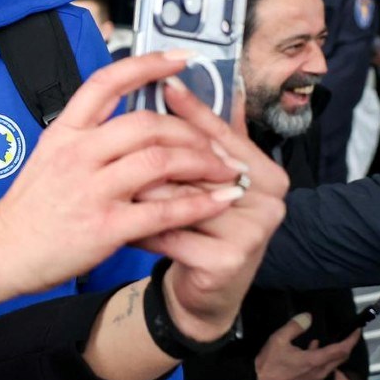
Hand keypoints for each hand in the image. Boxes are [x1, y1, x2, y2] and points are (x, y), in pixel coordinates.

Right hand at [0, 51, 248, 295]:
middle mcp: (77, 155)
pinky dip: (198, 204)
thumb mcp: (48, 155)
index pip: (106, 83)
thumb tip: (125, 114)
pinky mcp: (105, 226)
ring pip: (160, 162)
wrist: (2, 251)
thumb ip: (85, 133)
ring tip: (224, 169)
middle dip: (190, 130)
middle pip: (146, 124)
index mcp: (64, 132)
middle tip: (214, 141)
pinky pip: (163, 210)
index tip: (179, 58)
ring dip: (202, 163)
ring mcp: (91, 190)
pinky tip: (219, 201)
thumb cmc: (29, 208)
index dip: (146, 65)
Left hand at [138, 81, 289, 340]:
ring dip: (140, 196)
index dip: (191, 110)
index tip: (165, 82)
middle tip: (114, 151)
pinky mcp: (229, 259)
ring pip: (180, 199)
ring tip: (110, 190)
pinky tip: (120, 228)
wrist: (205, 297)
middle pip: (196, 166)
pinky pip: (170, 233)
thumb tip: (179, 83)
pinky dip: (141, 230)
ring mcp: (254, 230)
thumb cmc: (200, 230)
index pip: (222, 134)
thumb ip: (200, 140)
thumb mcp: (203, 184)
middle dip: (152, 162)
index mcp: (267, 173)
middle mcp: (269, 199)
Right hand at [254, 314, 359, 379]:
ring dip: (332, 354)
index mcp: (315, 361)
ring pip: (331, 366)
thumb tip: (308, 317)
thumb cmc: (268, 362)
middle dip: (345, 347)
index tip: (357, 331)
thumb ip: (295, 326)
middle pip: (340, 359)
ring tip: (324, 343)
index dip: (351, 339)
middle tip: (345, 336)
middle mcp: (319, 373)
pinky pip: (322, 372)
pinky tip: (310, 353)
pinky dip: (322, 361)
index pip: (341, 350)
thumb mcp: (278, 339)